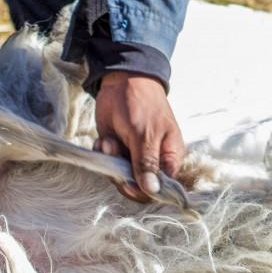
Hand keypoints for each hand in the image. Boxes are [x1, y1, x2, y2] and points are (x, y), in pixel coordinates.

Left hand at [93, 71, 184, 201]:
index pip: (160, 189)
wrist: (121, 81)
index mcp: (169, 159)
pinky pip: (106, 163)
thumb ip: (147, 163)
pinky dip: (102, 152)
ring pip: (118, 175)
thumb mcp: (145, 135)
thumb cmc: (141, 105)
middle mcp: (152, 161)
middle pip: (136, 186)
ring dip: (110, 160)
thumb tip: (152, 191)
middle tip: (114, 152)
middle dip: (120, 173)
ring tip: (110, 141)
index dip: (142, 190)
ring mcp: (132, 156)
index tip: (127, 181)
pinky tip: (104, 138)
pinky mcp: (116, 150)